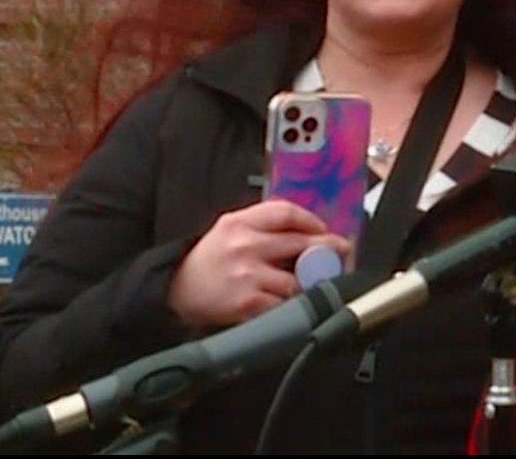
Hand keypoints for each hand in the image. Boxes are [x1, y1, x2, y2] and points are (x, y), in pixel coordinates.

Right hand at [167, 199, 349, 330]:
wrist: (174, 292)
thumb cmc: (208, 260)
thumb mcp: (229, 229)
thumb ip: (263, 224)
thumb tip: (308, 228)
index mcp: (239, 223)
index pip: (286, 212)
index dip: (312, 220)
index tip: (325, 229)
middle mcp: (245, 246)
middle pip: (301, 243)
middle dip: (328, 250)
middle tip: (341, 253)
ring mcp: (248, 275)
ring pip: (299, 277)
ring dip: (313, 281)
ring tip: (318, 281)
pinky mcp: (248, 303)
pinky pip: (286, 303)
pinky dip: (295, 304)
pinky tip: (295, 302)